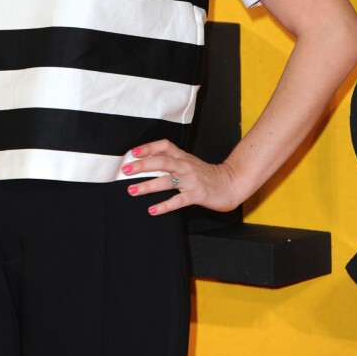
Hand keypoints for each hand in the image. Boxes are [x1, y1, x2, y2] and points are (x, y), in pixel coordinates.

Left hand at [122, 139, 240, 215]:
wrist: (231, 183)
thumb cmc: (206, 174)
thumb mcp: (189, 162)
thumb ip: (172, 160)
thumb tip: (148, 161)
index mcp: (183, 156)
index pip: (164, 146)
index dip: (149, 147)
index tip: (133, 152)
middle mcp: (185, 166)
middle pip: (162, 162)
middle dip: (142, 165)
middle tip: (125, 170)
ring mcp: (191, 180)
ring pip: (167, 181)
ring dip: (148, 186)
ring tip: (132, 190)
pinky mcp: (197, 195)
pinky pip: (178, 200)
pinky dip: (165, 205)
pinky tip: (153, 210)